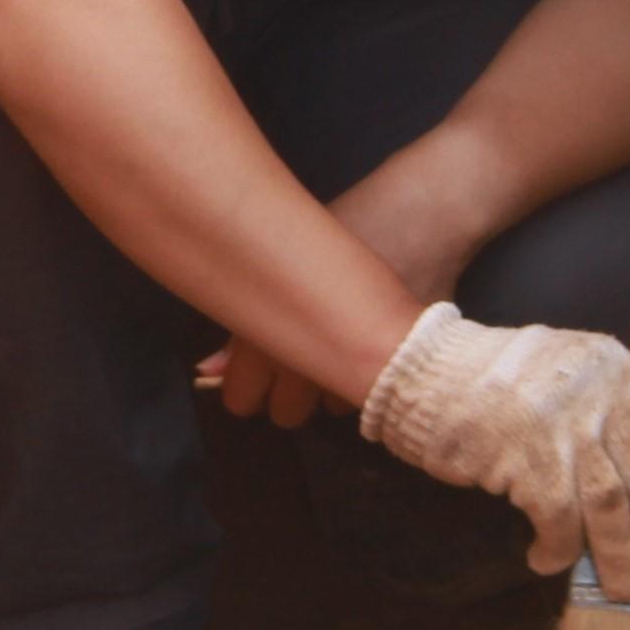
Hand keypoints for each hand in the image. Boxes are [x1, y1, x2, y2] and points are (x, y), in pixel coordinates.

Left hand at [201, 142, 498, 426]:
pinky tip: (370, 344)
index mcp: (268, 336)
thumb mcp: (285, 260)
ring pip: (328, 408)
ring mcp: (354, 375)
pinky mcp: (397, 371)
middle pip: (286, 414)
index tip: (256, 370)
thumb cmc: (350, 223)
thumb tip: (206, 368)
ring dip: (330, 386)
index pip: (240, 397)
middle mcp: (306, 365)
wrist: (423, 215)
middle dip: (288, 396)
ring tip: (341, 343)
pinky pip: (368, 395)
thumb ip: (241, 326)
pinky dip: (367, 379)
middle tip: (299, 358)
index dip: (245, 386)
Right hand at [358, 303, 629, 594]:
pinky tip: (550, 562)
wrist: (430, 372)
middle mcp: (597, 391)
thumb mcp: (578, 374)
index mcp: (620, 369)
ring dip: (621, 554)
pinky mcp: (520, 451)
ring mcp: (559, 420)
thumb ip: (623, 413)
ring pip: (609, 501)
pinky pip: (556, 514)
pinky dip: (560, 547)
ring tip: (628, 589)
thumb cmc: (508, 385)